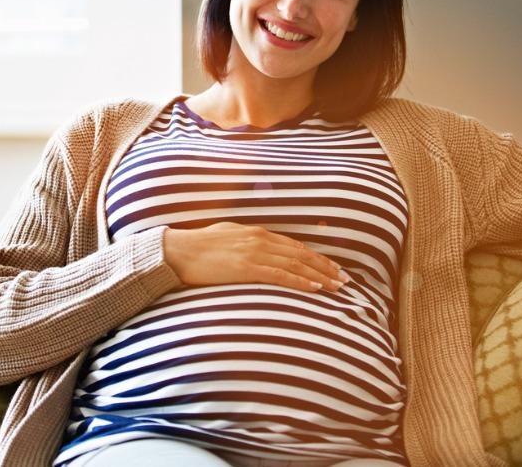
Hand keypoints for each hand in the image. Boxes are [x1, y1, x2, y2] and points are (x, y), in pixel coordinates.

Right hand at [162, 221, 350, 291]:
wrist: (177, 251)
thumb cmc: (197, 247)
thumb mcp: (226, 237)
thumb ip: (245, 243)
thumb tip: (257, 252)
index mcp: (255, 232)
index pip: (294, 245)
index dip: (315, 256)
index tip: (332, 266)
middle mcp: (259, 239)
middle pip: (301, 254)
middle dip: (325, 267)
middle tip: (344, 279)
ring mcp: (254, 252)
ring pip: (296, 264)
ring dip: (320, 276)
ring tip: (337, 286)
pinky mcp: (246, 267)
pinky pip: (280, 275)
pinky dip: (300, 281)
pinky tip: (315, 288)